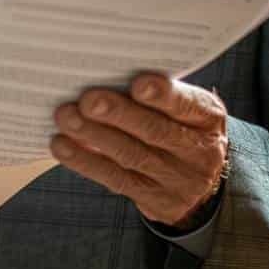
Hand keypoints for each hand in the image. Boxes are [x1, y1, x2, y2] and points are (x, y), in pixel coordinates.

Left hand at [50, 74, 227, 227]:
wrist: (200, 183)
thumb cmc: (178, 125)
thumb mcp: (183, 107)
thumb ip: (155, 92)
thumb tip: (102, 69)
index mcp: (206, 117)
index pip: (187, 105)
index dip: (164, 95)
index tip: (138, 84)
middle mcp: (197, 150)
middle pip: (155, 131)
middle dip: (118, 114)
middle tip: (88, 101)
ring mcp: (177, 179)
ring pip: (131, 155)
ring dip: (94, 135)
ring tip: (66, 117)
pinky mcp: (154, 199)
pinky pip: (116, 179)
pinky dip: (86, 160)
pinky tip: (61, 146)